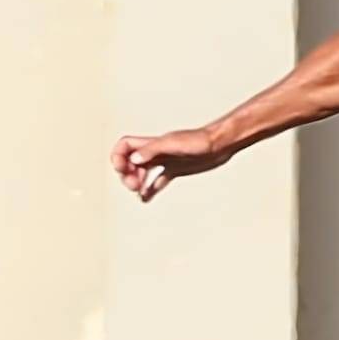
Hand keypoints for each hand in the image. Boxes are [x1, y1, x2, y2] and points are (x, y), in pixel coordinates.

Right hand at [110, 126, 229, 201]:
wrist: (220, 144)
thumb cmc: (200, 141)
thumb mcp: (174, 144)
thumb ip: (152, 150)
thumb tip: (134, 160)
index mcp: (152, 144)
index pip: (125, 145)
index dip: (118, 156)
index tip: (122, 168)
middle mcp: (156, 152)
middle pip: (130, 162)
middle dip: (127, 174)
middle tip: (135, 185)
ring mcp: (166, 161)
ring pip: (142, 172)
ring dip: (136, 182)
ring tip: (139, 192)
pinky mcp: (176, 170)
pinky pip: (158, 181)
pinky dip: (150, 190)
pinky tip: (146, 199)